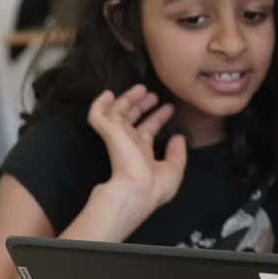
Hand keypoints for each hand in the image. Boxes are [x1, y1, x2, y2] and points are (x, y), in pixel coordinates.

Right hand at [86, 84, 185, 218]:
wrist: (137, 191)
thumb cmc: (155, 185)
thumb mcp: (174, 169)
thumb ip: (177, 153)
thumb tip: (179, 137)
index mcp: (142, 154)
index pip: (148, 131)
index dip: (158, 118)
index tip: (169, 107)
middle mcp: (128, 144)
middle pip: (132, 119)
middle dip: (142, 105)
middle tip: (153, 94)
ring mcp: (117, 137)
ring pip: (118, 113)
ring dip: (128, 99)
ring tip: (142, 87)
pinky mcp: (109, 133)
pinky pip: (98, 115)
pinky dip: (100, 104)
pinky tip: (107, 93)